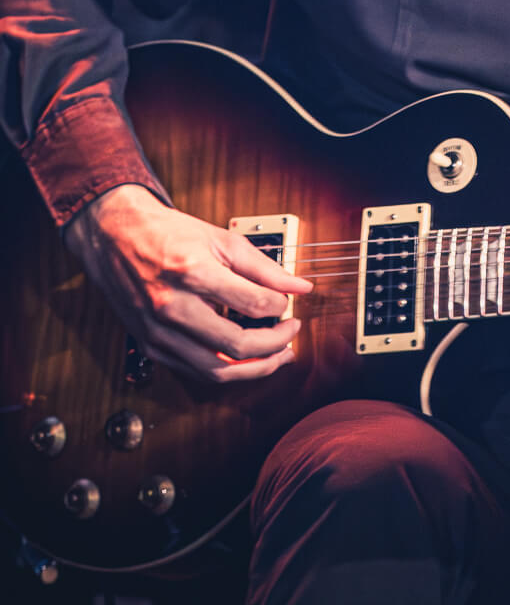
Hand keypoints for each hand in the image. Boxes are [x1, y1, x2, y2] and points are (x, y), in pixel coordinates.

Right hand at [64, 183, 313, 383]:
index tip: (288, 303)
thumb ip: (264, 267)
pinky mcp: (149, 345)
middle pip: (236, 345)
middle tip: (291, 332)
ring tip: (277, 355)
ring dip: (254, 368)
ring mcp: (157, 331)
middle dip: (275, 344)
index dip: (281, 307)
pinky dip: (224, 369)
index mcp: (192, 272)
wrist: (114, 235)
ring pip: (215, 370)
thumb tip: (300, 286)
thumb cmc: (166, 233)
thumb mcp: (220, 239)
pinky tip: (243, 357)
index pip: (253, 304)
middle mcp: (171, 306)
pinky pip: (194, 370)